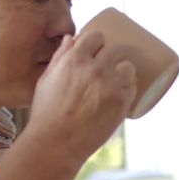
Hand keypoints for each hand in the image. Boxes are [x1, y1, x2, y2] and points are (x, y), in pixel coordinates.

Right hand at [25, 31, 136, 161]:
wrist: (56, 143)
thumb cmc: (46, 113)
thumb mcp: (46, 80)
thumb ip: (59, 57)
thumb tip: (70, 39)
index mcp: (74, 59)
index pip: (96, 36)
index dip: (97, 42)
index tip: (98, 49)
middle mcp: (95, 68)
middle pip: (114, 49)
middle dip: (111, 56)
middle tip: (108, 66)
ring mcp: (110, 85)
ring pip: (128, 66)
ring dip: (124, 70)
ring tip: (117, 79)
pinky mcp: (121, 102)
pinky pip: (132, 87)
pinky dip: (128, 89)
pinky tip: (122, 93)